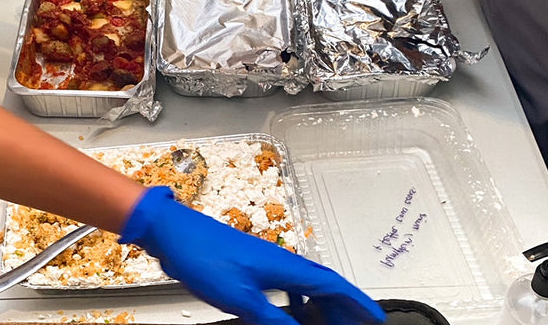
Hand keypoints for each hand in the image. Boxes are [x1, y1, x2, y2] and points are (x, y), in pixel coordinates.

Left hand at [121, 188, 384, 324]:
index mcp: (284, 265)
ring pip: (303, 288)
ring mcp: (263, 263)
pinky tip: (288, 315)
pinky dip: (294, 304)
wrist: (171, 232)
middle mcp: (279, 261)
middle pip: (322, 287)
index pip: (332, 285)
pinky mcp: (248, 267)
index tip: (375, 316)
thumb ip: (273, 320)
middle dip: (341, 309)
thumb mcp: (240, 299)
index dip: (357, 302)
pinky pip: (283, 288)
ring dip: (318, 308)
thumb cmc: (201, 253)